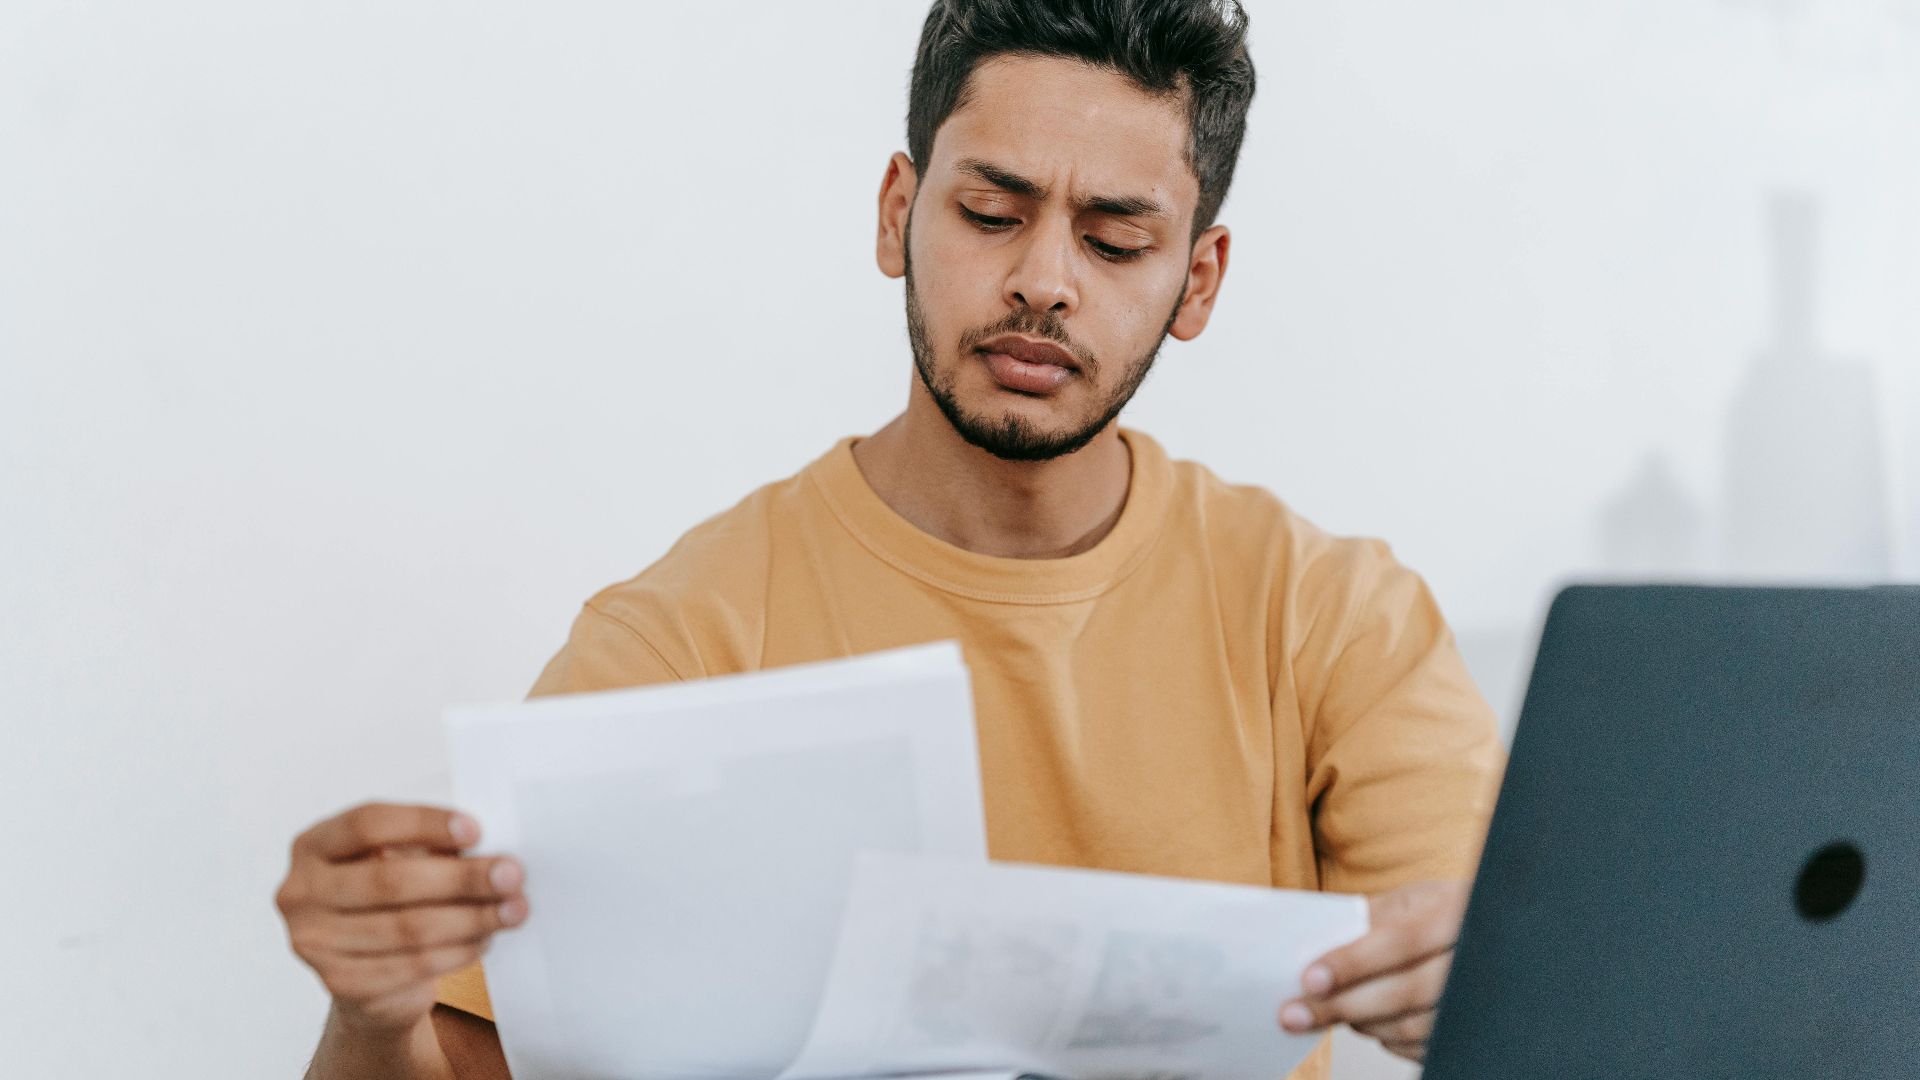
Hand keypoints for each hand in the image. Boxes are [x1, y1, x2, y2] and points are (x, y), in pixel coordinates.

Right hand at [275, 801, 529, 1035]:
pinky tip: (486, 938)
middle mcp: (301, 893)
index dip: (424, 823)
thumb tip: (489, 850)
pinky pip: (412, 965)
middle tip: (512, 874)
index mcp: (313, 846)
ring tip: (514, 909)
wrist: (367, 977)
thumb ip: (429, 849)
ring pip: (407, 928)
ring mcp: (314, 942)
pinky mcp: (340, 984)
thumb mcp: (398, 861)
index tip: (477, 830)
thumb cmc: (388, 901)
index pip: (367, 824)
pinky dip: (458, 951)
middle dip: (461, 877)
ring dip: (472, 918)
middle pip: (390, 880)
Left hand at [1276, 878, 1470, 1062]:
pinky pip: (1424, 1046)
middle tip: (1294, 1014)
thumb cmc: (1442, 913)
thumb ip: (1371, 918)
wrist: (1493, 933)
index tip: (1309, 979)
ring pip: (1414, 1025)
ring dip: (1361, 1022)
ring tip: (1325, 1012)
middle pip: (1405, 991)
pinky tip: (1365, 1023)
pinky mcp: (1477, 1031)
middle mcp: (1476, 958)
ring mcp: (1482, 999)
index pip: (1400, 941)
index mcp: (1456, 912)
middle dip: (1343, 1004)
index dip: (1353, 962)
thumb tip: (1315, 944)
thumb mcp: (1412, 900)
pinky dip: (1386, 1039)